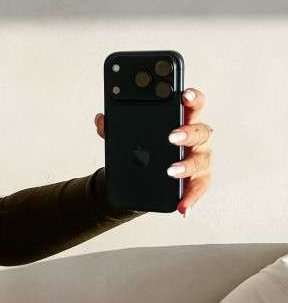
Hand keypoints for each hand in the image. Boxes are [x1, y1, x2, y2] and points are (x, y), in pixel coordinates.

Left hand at [94, 84, 212, 215]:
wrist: (141, 175)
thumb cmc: (143, 147)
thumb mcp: (127, 136)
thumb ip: (115, 127)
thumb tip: (101, 120)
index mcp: (182, 120)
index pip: (192, 104)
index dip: (191, 97)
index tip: (183, 94)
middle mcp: (196, 139)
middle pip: (200, 131)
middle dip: (187, 132)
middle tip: (171, 136)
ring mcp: (198, 160)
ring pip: (200, 161)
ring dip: (186, 166)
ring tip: (170, 172)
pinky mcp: (196, 182)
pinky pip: (196, 190)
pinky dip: (190, 199)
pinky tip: (182, 208)